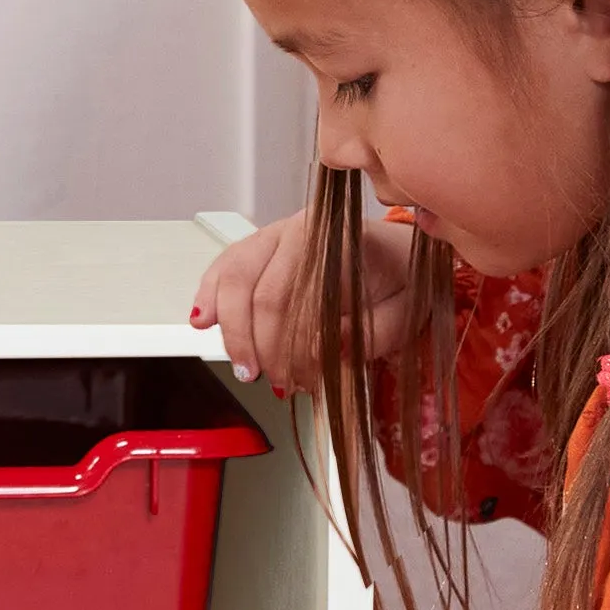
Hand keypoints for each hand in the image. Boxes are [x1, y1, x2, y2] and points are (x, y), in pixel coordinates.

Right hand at [190, 204, 412, 392]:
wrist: (399, 255)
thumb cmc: (401, 281)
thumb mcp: (407, 311)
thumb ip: (374, 332)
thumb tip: (320, 348)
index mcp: (336, 238)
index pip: (292, 296)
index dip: (287, 345)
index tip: (299, 379)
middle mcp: (298, 230)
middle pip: (252, 286)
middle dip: (252, 341)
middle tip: (266, 378)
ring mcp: (273, 236)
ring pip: (231, 276)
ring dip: (229, 327)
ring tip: (242, 365)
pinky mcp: (259, 248)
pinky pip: (223, 268)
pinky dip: (209, 295)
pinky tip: (202, 320)